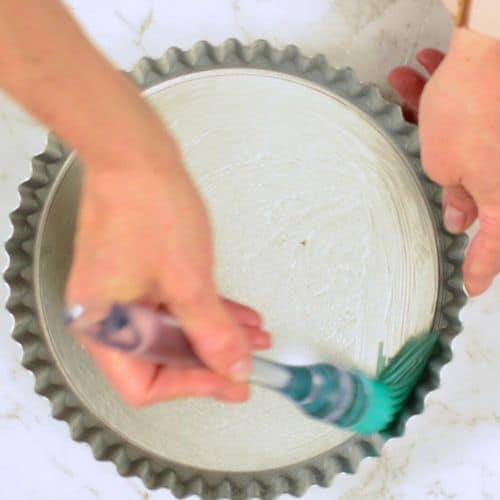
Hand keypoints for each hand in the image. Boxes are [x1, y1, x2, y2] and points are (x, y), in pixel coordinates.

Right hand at [66, 135, 269, 405]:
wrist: (135, 156)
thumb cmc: (148, 208)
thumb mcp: (188, 282)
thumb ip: (212, 333)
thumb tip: (233, 367)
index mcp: (104, 327)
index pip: (146, 385)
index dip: (194, 387)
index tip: (232, 381)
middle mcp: (107, 316)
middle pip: (162, 359)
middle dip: (211, 359)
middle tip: (248, 362)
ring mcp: (122, 293)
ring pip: (173, 331)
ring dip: (214, 334)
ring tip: (253, 336)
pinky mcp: (137, 273)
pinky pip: (173, 305)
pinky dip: (205, 311)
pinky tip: (237, 313)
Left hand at [388, 29, 499, 294]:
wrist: (494, 48)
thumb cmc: (470, 113)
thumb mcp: (445, 165)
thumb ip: (451, 193)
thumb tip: (457, 216)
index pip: (492, 245)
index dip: (480, 268)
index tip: (472, 287)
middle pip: (469, 183)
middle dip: (435, 163)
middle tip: (417, 148)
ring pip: (461, 137)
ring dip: (428, 114)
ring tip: (401, 86)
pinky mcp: (495, 112)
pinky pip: (467, 113)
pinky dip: (440, 97)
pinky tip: (416, 75)